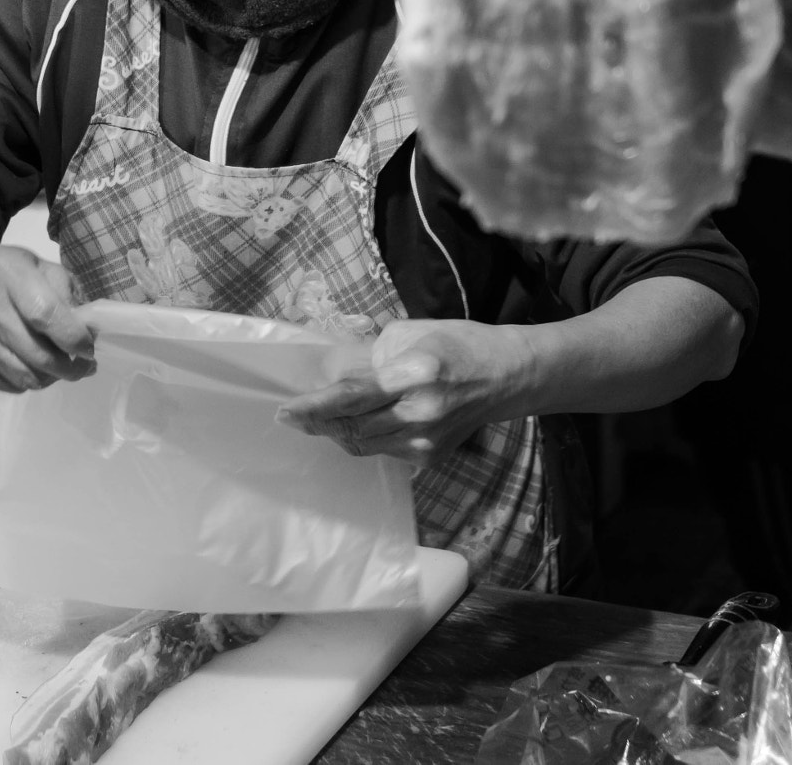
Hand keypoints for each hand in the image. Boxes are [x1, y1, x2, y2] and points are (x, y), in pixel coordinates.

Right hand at [0, 241, 93, 391]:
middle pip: (39, 355)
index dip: (74, 338)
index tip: (89, 348)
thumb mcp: (37, 264)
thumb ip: (66, 292)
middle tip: (83, 365)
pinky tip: (26, 361)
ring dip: (50, 377)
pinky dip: (25, 379)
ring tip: (57, 364)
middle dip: (71, 367)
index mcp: (6, 272)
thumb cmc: (1, 272)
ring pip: (26, 378)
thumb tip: (88, 330)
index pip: (46, 314)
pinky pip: (8, 386)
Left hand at [275, 318, 537, 464]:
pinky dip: (362, 436)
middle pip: (353, 426)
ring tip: (320, 416)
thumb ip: (367, 358)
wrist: (506, 376)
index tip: (285, 411)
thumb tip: (330, 376)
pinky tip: (358, 421)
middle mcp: (422, 412)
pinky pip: (380, 450)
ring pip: (362, 444)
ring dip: (336, 431)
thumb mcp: (407, 334)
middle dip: (316, 423)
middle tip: (291, 415)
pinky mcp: (429, 458)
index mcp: (417, 372)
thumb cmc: (455, 344)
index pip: (354, 395)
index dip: (315, 406)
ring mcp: (426, 441)